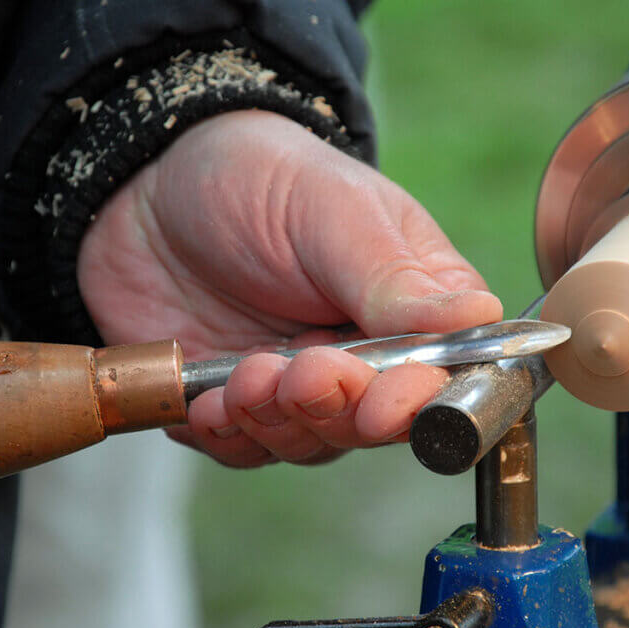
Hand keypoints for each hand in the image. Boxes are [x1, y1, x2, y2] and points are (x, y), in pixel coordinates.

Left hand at [77, 110, 501, 466]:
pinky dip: (227, 437)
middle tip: (303, 372)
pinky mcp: (237, 402)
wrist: (149, 182)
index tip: (381, 402)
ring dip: (278, 422)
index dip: (417, 404)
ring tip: (243, 376)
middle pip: (374, 426)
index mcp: (412, 306)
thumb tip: (479, 318)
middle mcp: (364, 356)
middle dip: (336, 410)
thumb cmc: (261, 178)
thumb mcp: (336, 213)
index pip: (440, 376)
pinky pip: (243, 449)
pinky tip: (207, 403)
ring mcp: (299, 384)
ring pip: (311, 444)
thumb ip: (397, 279)